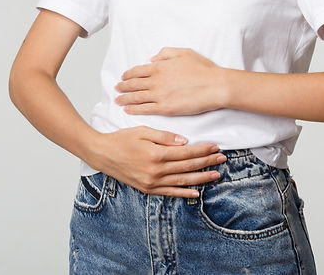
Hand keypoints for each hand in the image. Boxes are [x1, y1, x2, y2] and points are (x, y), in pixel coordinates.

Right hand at [88, 126, 225, 196]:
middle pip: (187, 167)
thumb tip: (185, 141)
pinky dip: (183, 194)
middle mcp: (156, 171)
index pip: (186, 153)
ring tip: (215, 174)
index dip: (202, 149)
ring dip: (201, 178)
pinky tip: (196, 193)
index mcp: (156, 154)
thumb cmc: (121, 139)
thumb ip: (165, 136)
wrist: (102, 154)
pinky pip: (169, 193)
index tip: (215, 146)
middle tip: (222, 159)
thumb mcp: (143, 131)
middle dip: (207, 162)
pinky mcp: (147, 188)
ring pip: (182, 182)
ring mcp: (152, 182)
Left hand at [115, 47, 228, 115]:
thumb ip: (165, 54)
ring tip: (118, 100)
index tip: (123, 77)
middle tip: (117, 88)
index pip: (137, 71)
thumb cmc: (203, 70)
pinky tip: (127, 109)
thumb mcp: (184, 52)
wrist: (215, 86)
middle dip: (123, 86)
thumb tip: (152, 58)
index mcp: (160, 66)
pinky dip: (134, 109)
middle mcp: (156, 81)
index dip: (128, 74)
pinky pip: (144, 109)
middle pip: (133, 84)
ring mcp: (159, 95)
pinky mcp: (165, 108)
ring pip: (136, 97)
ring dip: (124, 98)